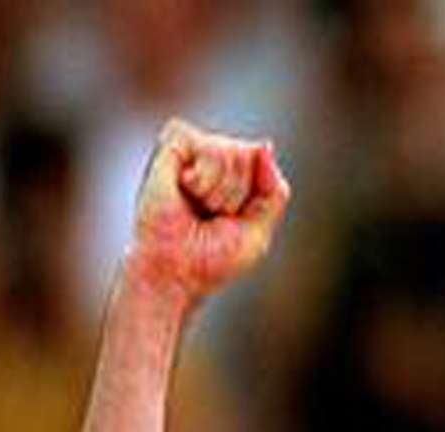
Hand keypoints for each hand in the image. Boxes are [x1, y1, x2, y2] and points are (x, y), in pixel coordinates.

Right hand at [127, 117, 290, 301]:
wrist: (177, 272)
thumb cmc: (213, 258)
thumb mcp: (259, 230)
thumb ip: (273, 192)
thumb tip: (265, 145)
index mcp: (232, 176)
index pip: (263, 159)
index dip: (256, 193)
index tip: (233, 219)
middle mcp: (211, 159)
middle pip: (248, 154)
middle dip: (237, 194)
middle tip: (212, 216)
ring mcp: (190, 151)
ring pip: (229, 150)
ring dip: (220, 191)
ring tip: (198, 208)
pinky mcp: (170, 146)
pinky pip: (205, 146)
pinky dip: (203, 179)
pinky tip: (185, 191)